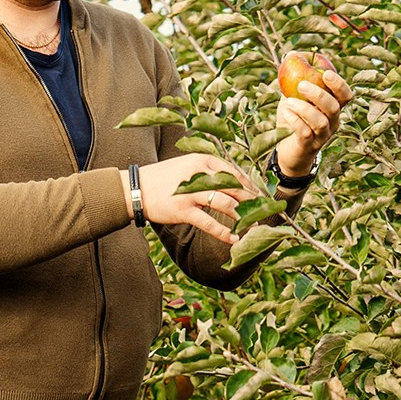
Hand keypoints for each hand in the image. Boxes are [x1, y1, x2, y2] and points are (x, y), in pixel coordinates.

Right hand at [124, 152, 262, 245]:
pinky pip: (210, 223)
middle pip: (234, 187)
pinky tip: (235, 239)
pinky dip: (225, 232)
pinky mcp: (184, 211)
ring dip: (243, 216)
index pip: (233, 172)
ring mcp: (192, 193)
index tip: (259, 194)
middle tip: (264, 210)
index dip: (249, 184)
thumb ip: (207, 172)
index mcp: (202, 160)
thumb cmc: (163, 179)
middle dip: (251, 200)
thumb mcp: (186, 166)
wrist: (136, 189)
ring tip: (254, 225)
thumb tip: (232, 183)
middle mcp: (199, 174)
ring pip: (226, 204)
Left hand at [273, 54, 351, 181]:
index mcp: (333, 108)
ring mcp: (322, 136)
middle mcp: (332, 122)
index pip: (346, 96)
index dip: (339, 85)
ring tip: (288, 101)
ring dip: (304, 109)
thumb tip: (290, 53)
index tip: (326, 73)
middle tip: (301, 85)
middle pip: (334, 107)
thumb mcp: (293, 97)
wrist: (286, 149)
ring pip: (320, 121)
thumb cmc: (293, 119)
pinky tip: (286, 112)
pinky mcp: (309, 146)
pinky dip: (295, 120)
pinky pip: (305, 132)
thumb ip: (294, 79)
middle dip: (319, 94)